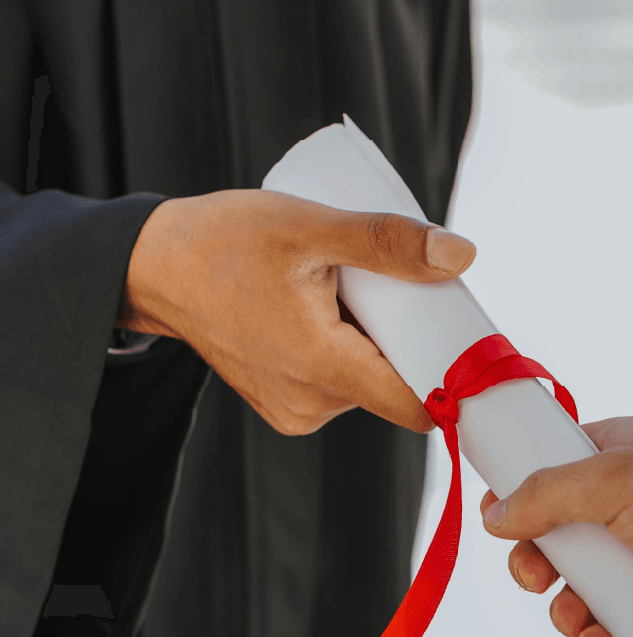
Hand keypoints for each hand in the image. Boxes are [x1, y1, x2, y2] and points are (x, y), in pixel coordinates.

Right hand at [117, 190, 475, 434]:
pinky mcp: (284, 402)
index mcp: (321, 368)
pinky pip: (342, 382)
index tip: (472, 336)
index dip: (456, 374)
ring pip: (370, 382)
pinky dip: (352, 348)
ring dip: (380, 341)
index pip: (418, 402)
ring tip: (355, 289)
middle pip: (398, 386)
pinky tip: (335, 308)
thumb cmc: (225, 242)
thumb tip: (461, 256)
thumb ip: (387, 242)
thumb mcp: (310, 227)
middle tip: (405, 283)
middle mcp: (310, 404)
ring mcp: (294, 408)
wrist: (156, 267)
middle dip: (414, 340)